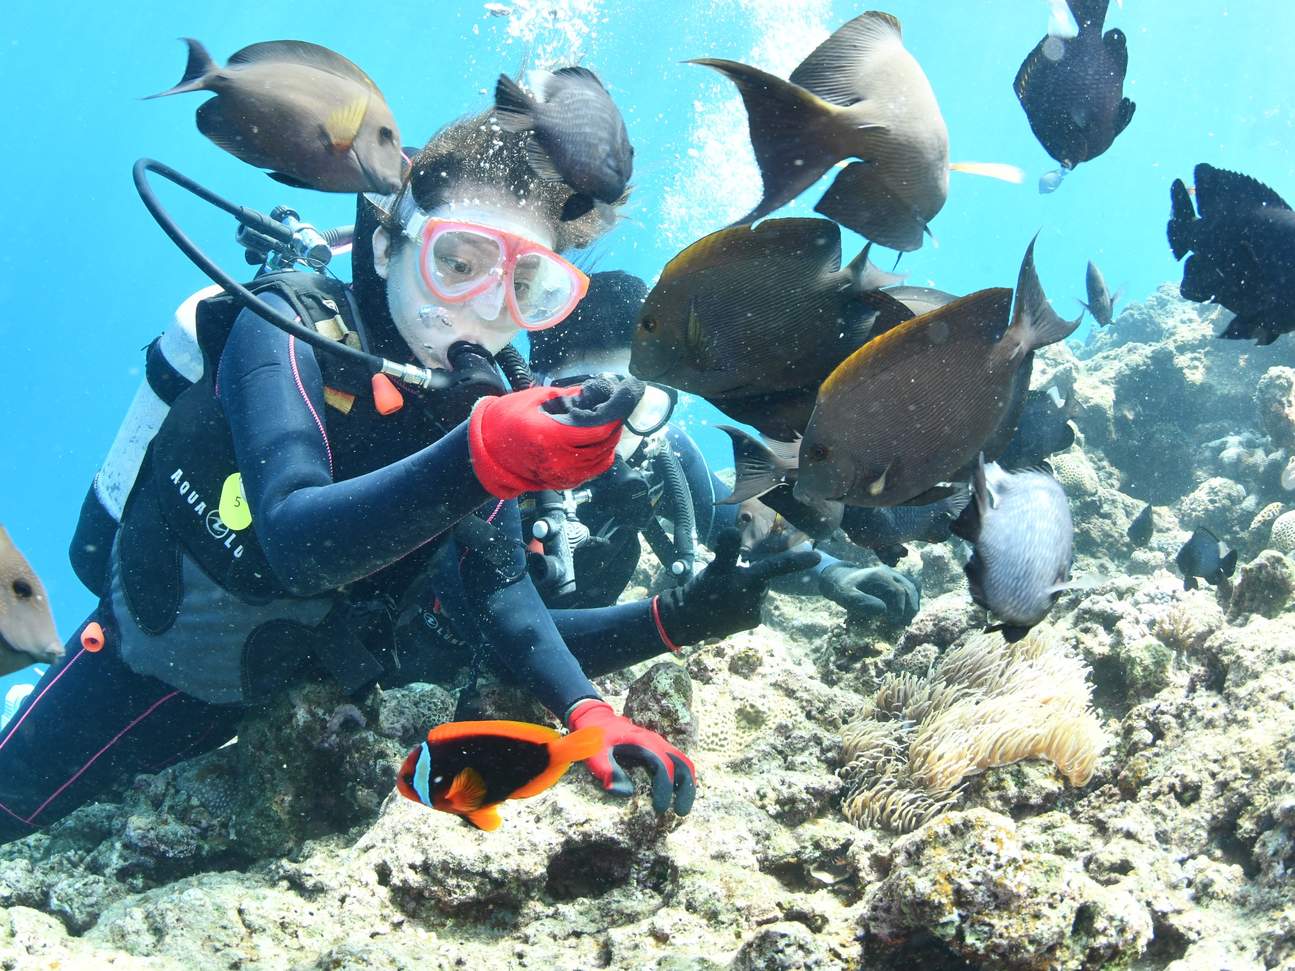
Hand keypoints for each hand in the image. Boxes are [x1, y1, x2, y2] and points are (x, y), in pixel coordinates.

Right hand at [468, 378, 640, 498]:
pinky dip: (603, 456)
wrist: (488, 451)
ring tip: (610, 424)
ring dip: (611, 441)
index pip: (597, 429)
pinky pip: (593, 470)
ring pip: (603, 459)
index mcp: (551, 437)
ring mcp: (562, 475)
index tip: (621, 402)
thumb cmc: (506, 421)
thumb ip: (570, 397)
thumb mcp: (537, 399)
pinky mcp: (564, 483)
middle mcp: (559, 460)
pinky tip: (600, 442)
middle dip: (615, 426)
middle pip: (604, 445)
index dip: (614, 415)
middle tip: (618, 410)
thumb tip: (597, 391)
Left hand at [566, 699, 695, 814]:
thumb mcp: (595, 754)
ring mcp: (658, 744)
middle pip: (682, 762)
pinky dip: (681, 779)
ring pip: (682, 762)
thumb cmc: (595, 738)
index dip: (666, 787)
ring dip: (687, 784)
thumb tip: (626, 793)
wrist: (595, 719)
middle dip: (686, 788)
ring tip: (682, 808)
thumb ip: (607, 771)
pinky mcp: (656, 749)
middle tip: (681, 812)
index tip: (661, 807)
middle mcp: (655, 741)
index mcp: (643, 741)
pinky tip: (676, 796)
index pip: (664, 765)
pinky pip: (675, 762)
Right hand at [656, 527, 818, 644]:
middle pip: (763, 578)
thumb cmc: (702, 589)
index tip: (817, 557)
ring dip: (747, 589)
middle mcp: (755, 598)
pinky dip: (746, 602)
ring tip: (727, 595)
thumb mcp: (713, 567)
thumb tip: (733, 530)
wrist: (689, 620)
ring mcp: (755, 612)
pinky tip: (731, 606)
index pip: (774, 567)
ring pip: (759, 591)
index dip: (796, 561)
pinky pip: (756, 604)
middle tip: (728, 581)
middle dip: (751, 576)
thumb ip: (726, 549)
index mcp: (746, 582)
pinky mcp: (754, 621)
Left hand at [818, 564, 919, 625]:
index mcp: (879, 576)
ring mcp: (894, 575)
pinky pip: (912, 586)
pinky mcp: (896, 580)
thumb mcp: (847, 596)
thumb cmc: (844, 589)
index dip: (901, 608)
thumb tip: (884, 610)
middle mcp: (889, 572)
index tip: (896, 622)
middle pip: (910, 588)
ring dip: (914, 603)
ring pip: (914, 586)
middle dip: (910, 607)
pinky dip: (912, 599)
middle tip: (903, 624)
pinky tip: (906, 613)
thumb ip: (861, 602)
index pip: (899, 591)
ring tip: (907, 620)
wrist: (842, 579)